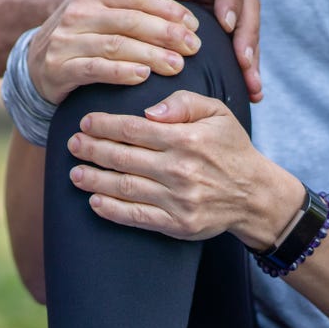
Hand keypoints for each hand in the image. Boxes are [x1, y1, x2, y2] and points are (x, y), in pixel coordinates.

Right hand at [27, 0, 202, 103]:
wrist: (37, 63)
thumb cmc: (84, 33)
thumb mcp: (104, 5)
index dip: (169, 9)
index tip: (195, 25)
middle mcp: (77, 11)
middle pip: (131, 20)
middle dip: (166, 34)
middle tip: (194, 48)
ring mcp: (66, 39)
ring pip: (116, 45)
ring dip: (150, 56)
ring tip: (177, 66)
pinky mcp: (59, 66)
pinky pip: (96, 69)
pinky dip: (121, 73)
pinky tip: (143, 78)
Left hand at [65, 90, 297, 246]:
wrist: (255, 195)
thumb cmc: (230, 149)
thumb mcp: (217, 113)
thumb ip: (184, 103)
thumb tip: (149, 111)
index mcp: (187, 139)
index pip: (134, 129)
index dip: (105, 125)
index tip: (86, 123)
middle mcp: (180, 169)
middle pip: (123, 157)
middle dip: (92, 150)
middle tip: (73, 145)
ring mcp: (178, 199)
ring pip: (124, 187)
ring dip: (94, 180)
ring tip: (75, 173)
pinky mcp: (177, 224)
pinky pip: (136, 217)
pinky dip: (111, 211)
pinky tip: (94, 202)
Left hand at [123, 0, 262, 101]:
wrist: (132, 7)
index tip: (226, 24)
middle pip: (249, 4)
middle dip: (248, 35)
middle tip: (242, 62)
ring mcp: (228, 11)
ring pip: (249, 31)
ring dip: (251, 59)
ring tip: (251, 86)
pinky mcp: (226, 35)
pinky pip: (241, 50)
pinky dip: (245, 71)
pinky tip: (251, 95)